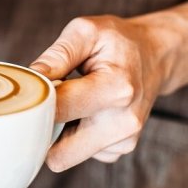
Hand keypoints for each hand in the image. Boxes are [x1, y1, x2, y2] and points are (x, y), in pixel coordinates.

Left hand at [30, 12, 186, 171]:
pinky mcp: (119, 149)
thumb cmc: (116, 41)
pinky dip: (73, 135)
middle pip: (59, 153)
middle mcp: (123, 122)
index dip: (36, 102)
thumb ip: (57, 54)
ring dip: (59, 131)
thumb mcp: (86, 31)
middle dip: (44, 129)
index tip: (32, 90)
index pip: (58, 110)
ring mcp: (124, 141)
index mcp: (116, 89)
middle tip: (47, 101)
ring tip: (73, 100)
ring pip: (64, 156)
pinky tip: (84, 111)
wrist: (155, 55)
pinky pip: (77, 153)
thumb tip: (32, 77)